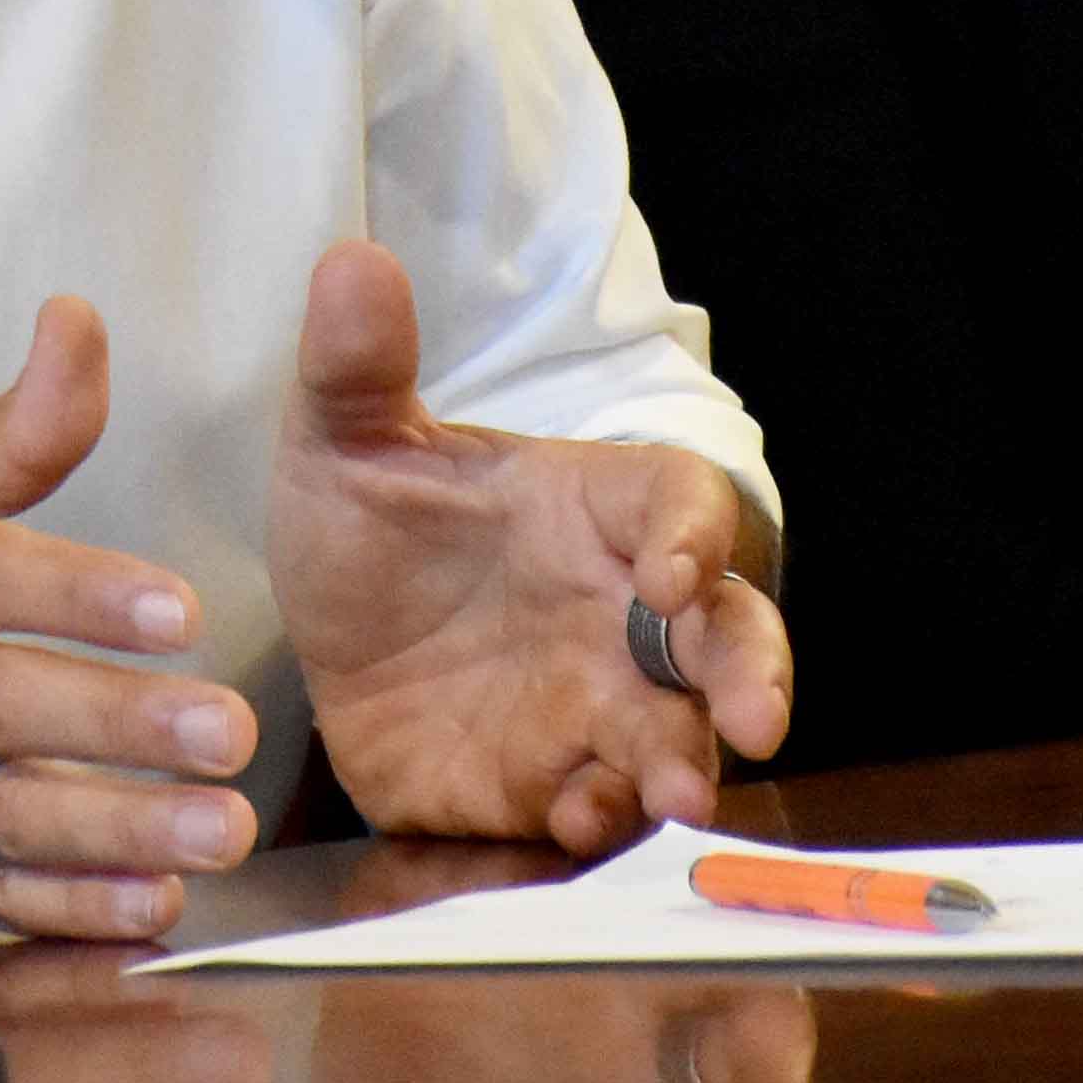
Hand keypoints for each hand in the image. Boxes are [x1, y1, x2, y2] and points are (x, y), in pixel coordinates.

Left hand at [265, 242, 791, 853]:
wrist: (328, 644)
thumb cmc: (373, 524)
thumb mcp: (345, 440)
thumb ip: (358, 366)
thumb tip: (351, 261)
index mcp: (597, 511)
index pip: (684, 503)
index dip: (695, 536)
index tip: (669, 575)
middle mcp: (622, 615)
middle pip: (728, 638)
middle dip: (751, 675)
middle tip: (754, 721)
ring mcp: (596, 708)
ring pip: (679, 737)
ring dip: (685, 767)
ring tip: (673, 796)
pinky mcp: (548, 788)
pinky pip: (596, 812)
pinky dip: (595, 820)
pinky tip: (568, 821)